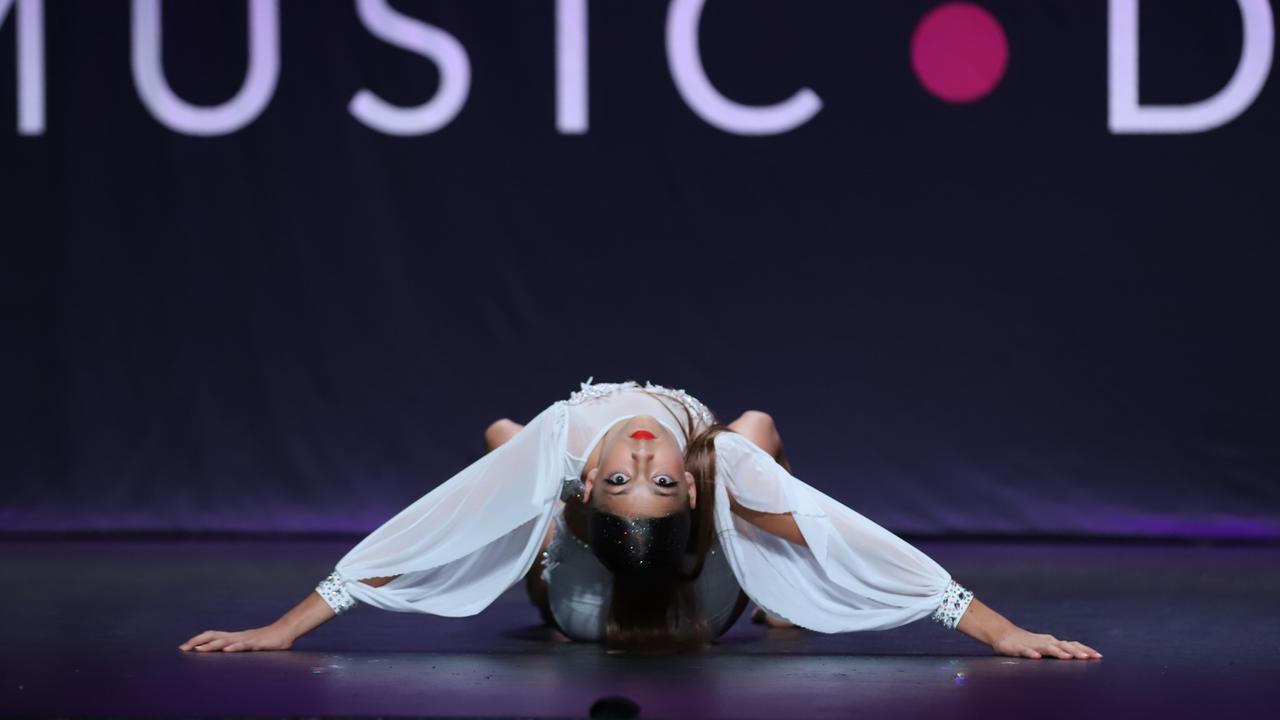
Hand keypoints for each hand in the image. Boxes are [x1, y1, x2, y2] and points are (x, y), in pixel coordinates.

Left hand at [178, 623, 294, 652]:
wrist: (285, 631)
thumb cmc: (267, 639)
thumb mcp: (248, 644)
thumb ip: (237, 647)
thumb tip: (224, 653)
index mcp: (234, 636)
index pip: (212, 635)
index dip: (198, 639)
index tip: (184, 646)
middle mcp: (237, 636)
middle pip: (213, 635)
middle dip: (197, 641)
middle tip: (183, 648)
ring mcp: (246, 639)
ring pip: (225, 641)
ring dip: (211, 645)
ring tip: (198, 650)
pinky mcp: (257, 643)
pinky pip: (244, 645)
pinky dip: (234, 647)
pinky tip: (227, 649)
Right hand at [992, 627, 1101, 659]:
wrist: (1004, 636)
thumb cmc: (1028, 643)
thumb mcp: (1046, 647)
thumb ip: (1060, 651)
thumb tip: (1080, 657)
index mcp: (1053, 642)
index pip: (1072, 644)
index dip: (1085, 650)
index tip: (1098, 656)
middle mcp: (1046, 642)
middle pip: (1063, 645)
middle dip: (1076, 651)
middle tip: (1088, 658)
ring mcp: (1033, 645)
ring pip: (1047, 648)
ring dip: (1058, 652)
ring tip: (1067, 657)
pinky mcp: (1019, 648)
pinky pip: (1026, 651)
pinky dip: (1032, 654)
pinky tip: (1037, 658)